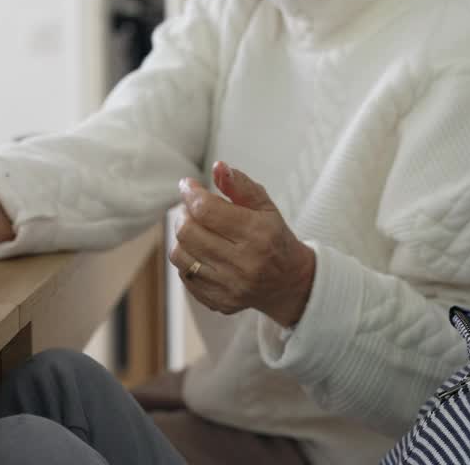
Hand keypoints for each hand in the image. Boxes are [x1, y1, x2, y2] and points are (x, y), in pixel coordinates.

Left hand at [169, 161, 315, 327]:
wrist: (288, 282)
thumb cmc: (274, 238)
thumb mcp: (265, 206)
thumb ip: (240, 185)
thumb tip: (218, 167)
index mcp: (257, 235)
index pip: (207, 210)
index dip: (190, 193)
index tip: (187, 185)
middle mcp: (243, 263)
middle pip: (188, 232)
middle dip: (184, 213)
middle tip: (191, 207)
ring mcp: (229, 286)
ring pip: (180, 255)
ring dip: (181, 236)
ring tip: (194, 228)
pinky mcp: (219, 301)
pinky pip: (185, 276)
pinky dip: (187, 258)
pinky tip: (199, 250)